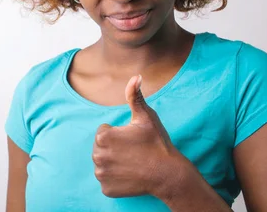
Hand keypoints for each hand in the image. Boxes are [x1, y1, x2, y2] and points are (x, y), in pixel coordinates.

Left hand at [92, 75, 181, 197]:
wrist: (168, 174)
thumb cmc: (156, 143)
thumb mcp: (146, 117)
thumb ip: (135, 96)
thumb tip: (135, 77)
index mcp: (103, 137)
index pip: (104, 131)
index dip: (119, 133)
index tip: (132, 138)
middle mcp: (98, 156)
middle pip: (101, 147)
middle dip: (114, 147)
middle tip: (133, 150)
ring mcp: (101, 174)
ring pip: (103, 163)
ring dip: (113, 162)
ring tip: (132, 162)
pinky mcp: (106, 189)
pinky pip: (107, 179)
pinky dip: (116, 178)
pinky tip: (130, 174)